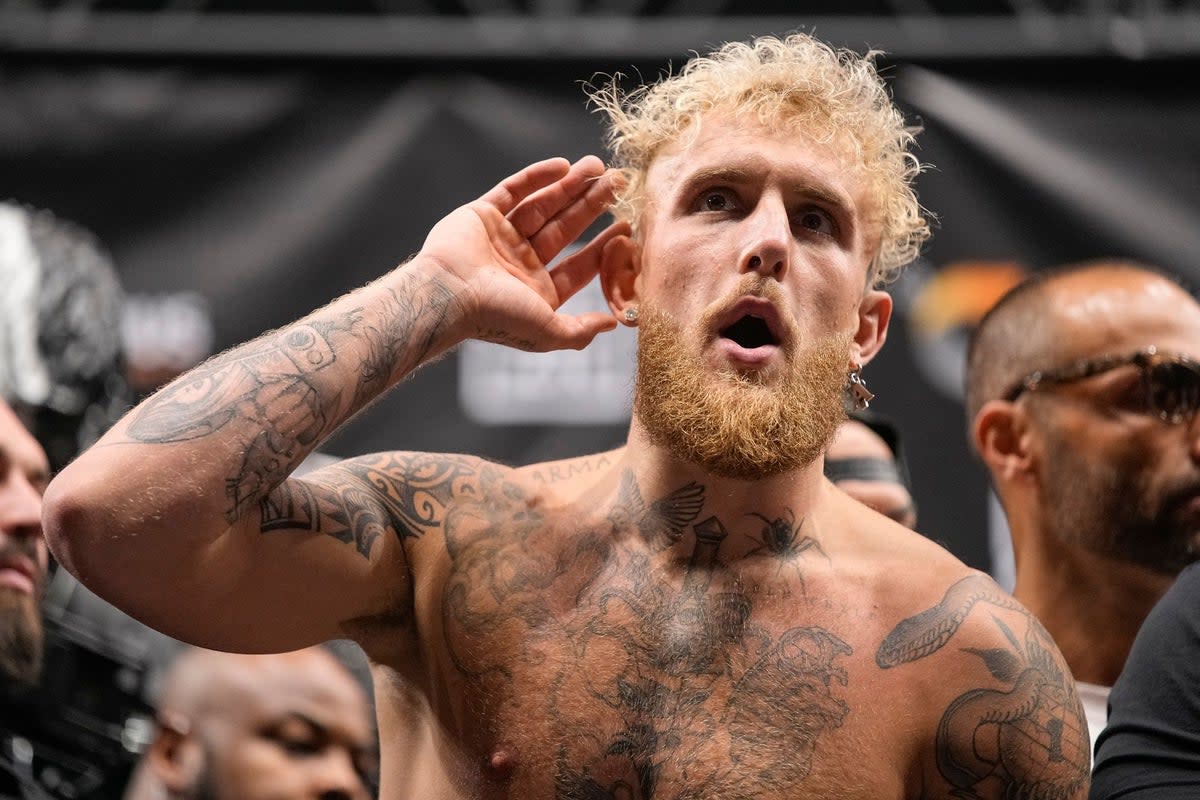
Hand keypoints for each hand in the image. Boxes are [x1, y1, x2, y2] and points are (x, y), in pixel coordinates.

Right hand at [418, 156, 628, 351]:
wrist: (447, 295)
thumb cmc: (496, 316)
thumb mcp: (547, 332)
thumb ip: (580, 331)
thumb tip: (614, 324)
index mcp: (536, 290)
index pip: (579, 265)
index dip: (604, 247)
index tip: (627, 227)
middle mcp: (520, 263)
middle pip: (565, 228)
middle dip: (592, 206)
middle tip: (619, 183)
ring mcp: (501, 237)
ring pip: (543, 205)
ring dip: (570, 186)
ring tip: (597, 166)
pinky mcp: (481, 214)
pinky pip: (513, 190)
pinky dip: (536, 177)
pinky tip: (563, 165)